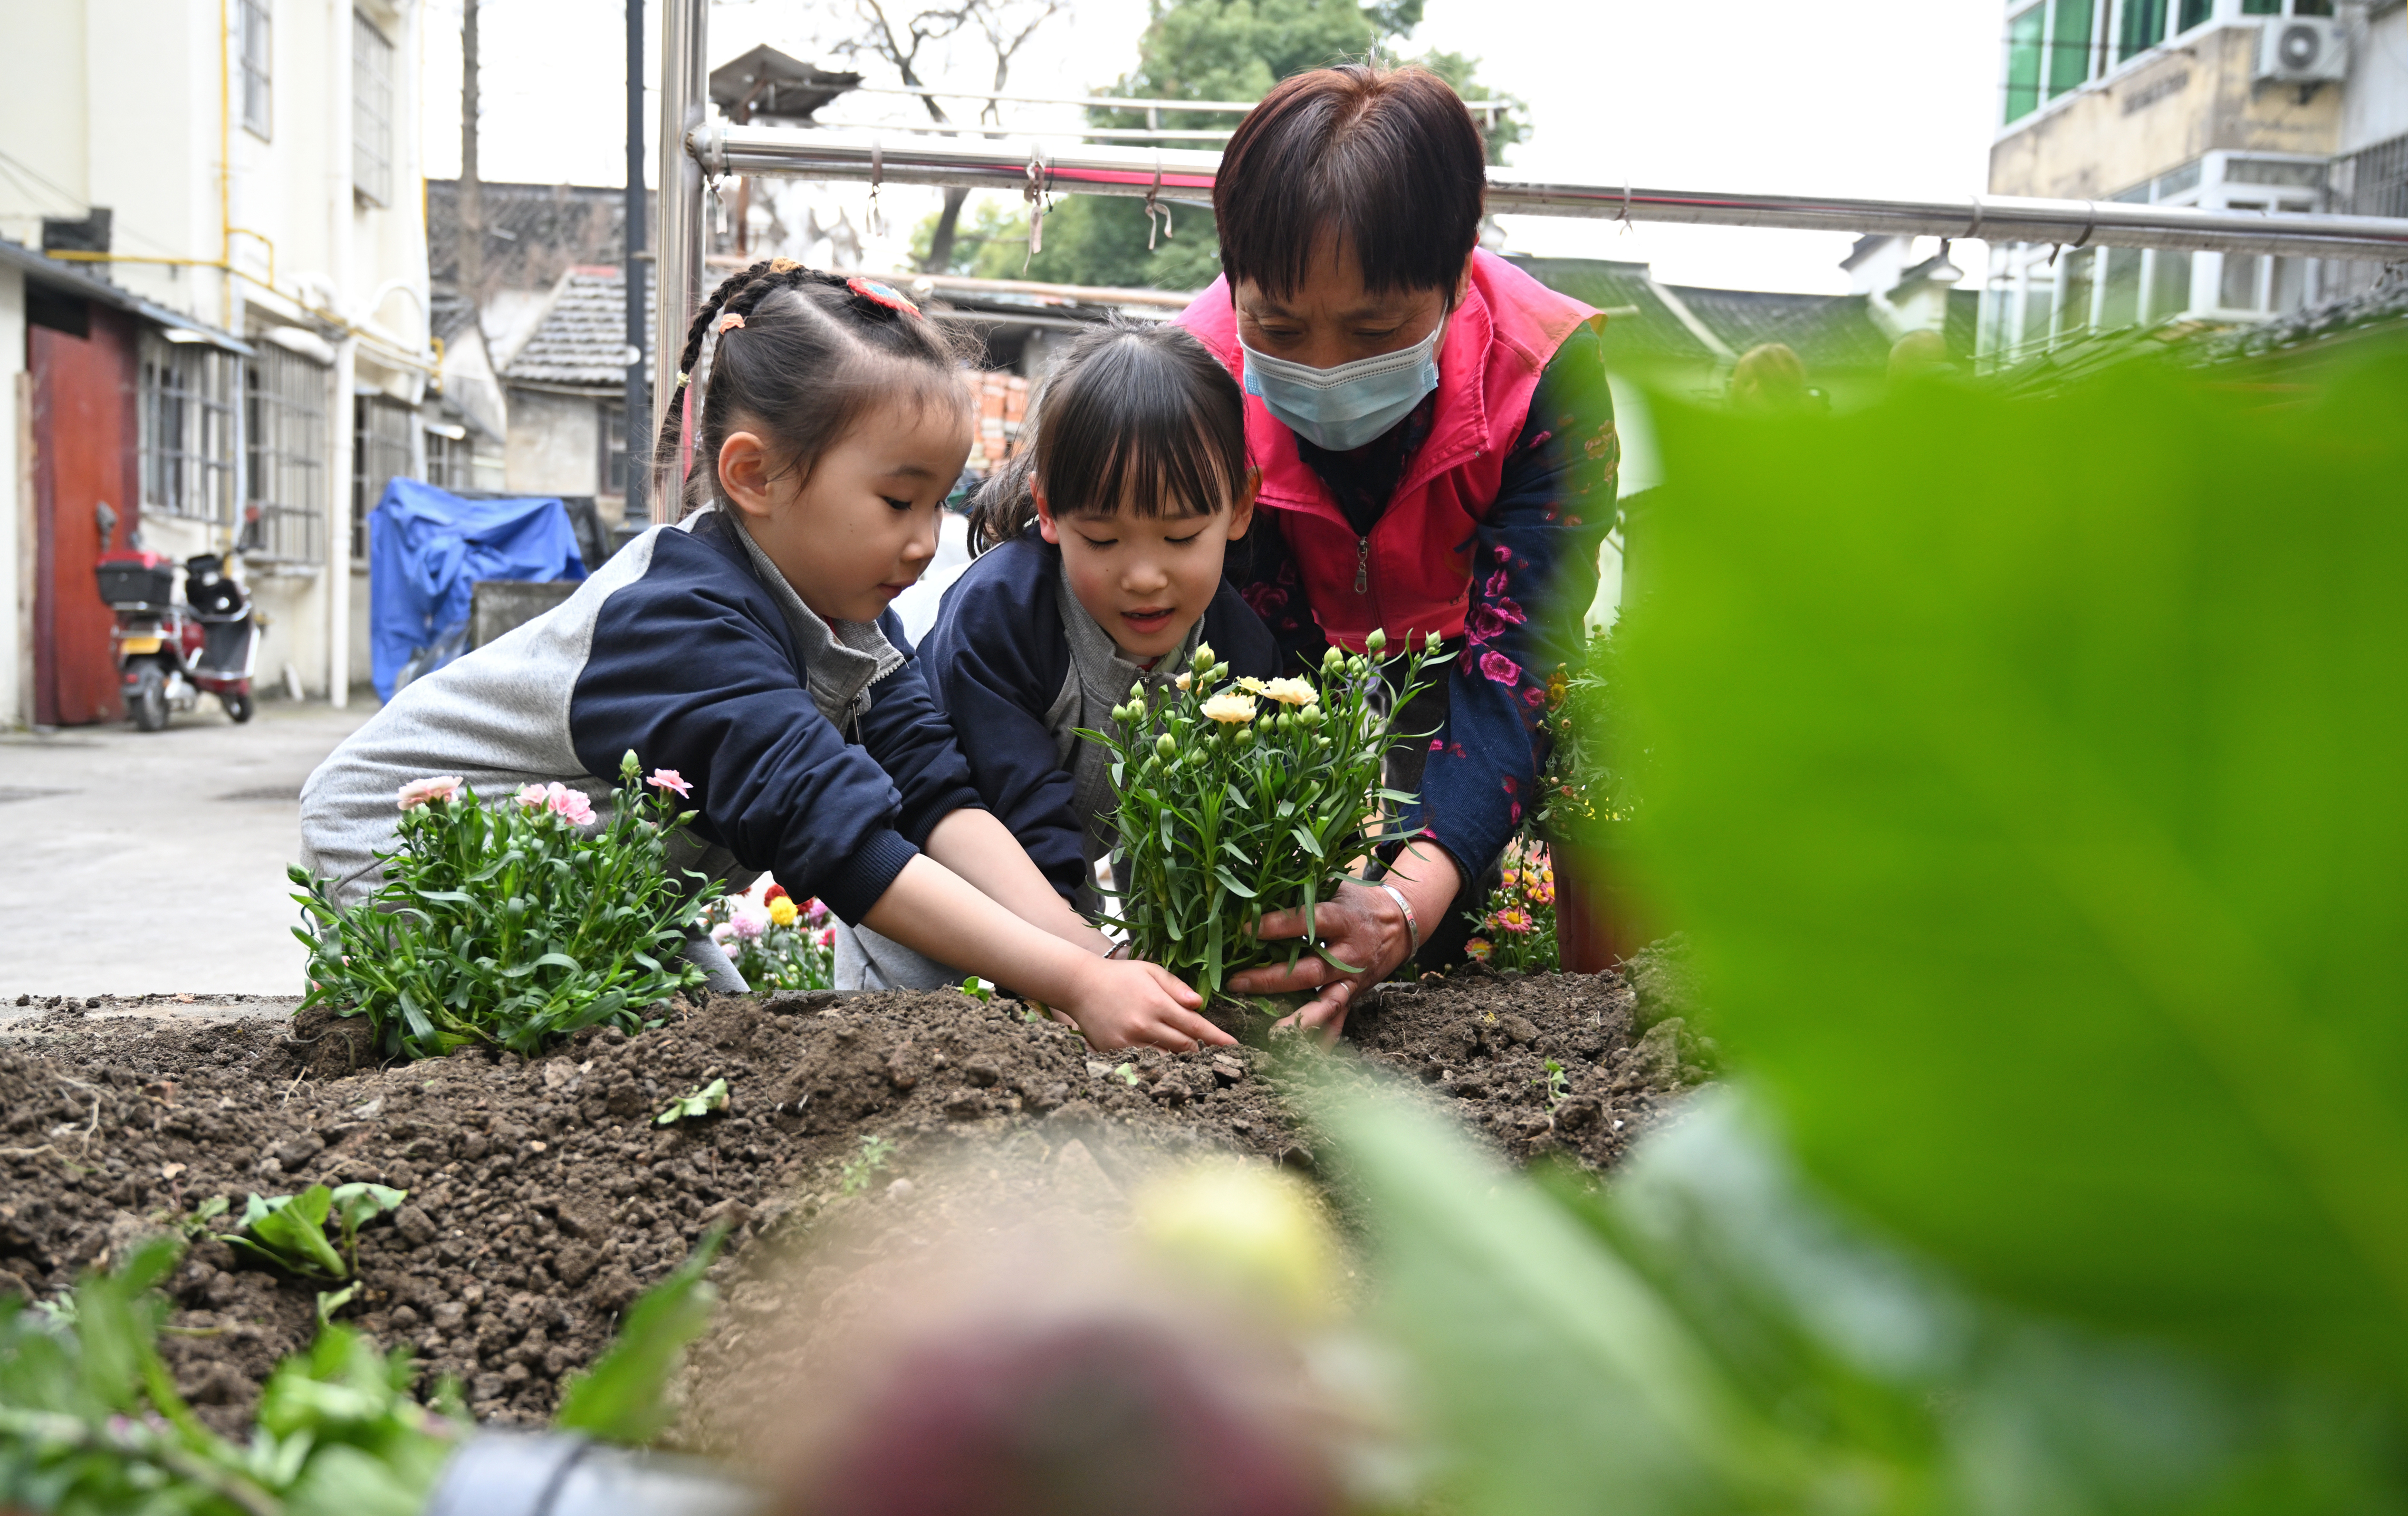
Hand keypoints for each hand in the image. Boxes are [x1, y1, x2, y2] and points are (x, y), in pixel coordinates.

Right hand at [1059, 956, 1234, 1052]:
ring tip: (1194, 1062)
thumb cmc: (1120, 976)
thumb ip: (1176, 987)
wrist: (1079, 985)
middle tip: (1216, 1054)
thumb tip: (1200, 1004)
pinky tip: (1166, 1065)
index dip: (1216, 1039)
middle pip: (1184, 1048)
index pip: (1195, 1027)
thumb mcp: (1151, 971)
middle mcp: (1145, 1025)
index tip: (1234, 1047)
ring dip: (1182, 1062)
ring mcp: (1129, 1041)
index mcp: (1157, 1003)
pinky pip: (1143, 1064)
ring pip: (1166, 1060)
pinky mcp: (1115, 1052)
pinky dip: (1157, 1065)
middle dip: (1202, 1051)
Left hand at [1225, 880, 1413, 1045]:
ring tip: (1271, 1032)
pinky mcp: (1353, 997)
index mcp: (1342, 920)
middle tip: (1236, 983)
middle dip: (1272, 979)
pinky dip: (1322, 1040)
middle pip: (1309, 970)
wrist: (1399, 923)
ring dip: (1298, 1019)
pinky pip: (1339, 1023)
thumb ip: (1299, 885)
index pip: (1306, 923)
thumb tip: (1253, 870)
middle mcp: (1349, 954)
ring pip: (1325, 1003)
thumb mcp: (1333, 885)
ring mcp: (1352, 980)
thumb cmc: (1355, 900)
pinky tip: (1302, 1059)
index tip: (1243, 930)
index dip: (1276, 926)